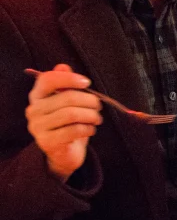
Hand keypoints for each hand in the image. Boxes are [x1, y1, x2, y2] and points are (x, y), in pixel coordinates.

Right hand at [25, 64, 102, 180]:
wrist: (64, 152)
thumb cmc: (68, 123)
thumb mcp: (68, 102)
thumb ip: (66, 84)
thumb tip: (63, 67)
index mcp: (37, 96)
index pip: (47, 79)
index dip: (68, 78)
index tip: (87, 82)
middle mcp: (33, 110)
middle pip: (67, 97)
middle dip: (90, 101)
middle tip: (99, 106)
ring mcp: (38, 127)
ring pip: (71, 114)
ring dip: (91, 115)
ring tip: (97, 118)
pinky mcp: (47, 142)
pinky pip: (73, 130)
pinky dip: (88, 128)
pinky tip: (91, 129)